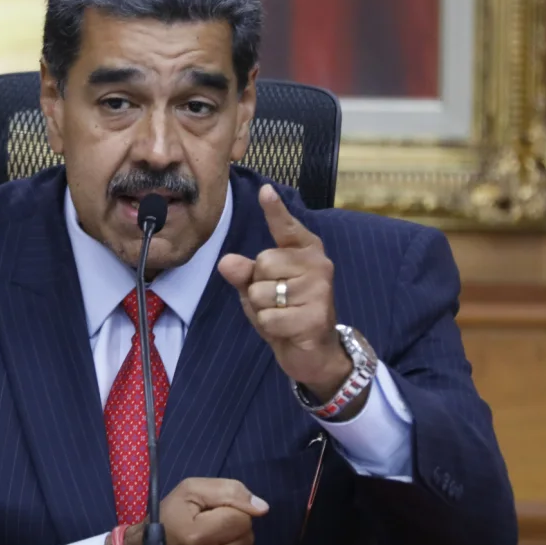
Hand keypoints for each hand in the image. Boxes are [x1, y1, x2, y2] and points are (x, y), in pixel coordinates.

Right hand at [109, 478, 267, 544]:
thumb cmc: (166, 520)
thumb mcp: (189, 492)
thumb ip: (229, 491)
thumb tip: (262, 508)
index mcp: (196, 537)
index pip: (243, 518)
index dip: (229, 511)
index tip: (209, 514)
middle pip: (247, 537)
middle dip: (233, 528)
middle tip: (209, 528)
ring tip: (209, 543)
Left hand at [217, 184, 354, 402]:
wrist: (314, 353)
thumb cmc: (286, 313)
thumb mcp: (258, 290)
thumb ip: (244, 273)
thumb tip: (226, 261)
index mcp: (304, 251)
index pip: (286, 227)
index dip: (275, 210)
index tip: (265, 191)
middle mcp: (317, 264)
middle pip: (261, 264)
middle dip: (258, 288)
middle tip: (278, 302)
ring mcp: (319, 289)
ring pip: (261, 292)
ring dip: (263, 311)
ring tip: (283, 316)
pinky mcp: (315, 316)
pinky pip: (269, 317)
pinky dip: (270, 328)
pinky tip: (288, 330)